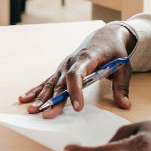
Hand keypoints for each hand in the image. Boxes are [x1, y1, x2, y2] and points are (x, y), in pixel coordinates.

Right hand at [18, 23, 135, 116]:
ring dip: (41, 97)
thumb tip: (125, 105)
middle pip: (60, 83)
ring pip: (51, 83)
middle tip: (47, 115)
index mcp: (86, 58)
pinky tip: (25, 98)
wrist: (105, 35)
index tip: (77, 107)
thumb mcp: (123, 67)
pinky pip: (47, 81)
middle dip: (53, 100)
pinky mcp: (61, 70)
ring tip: (32, 110)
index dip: (75, 91)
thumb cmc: (114, 51)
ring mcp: (64, 66)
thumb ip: (121, 86)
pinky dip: (36, 90)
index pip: (77, 74)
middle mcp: (71, 62)